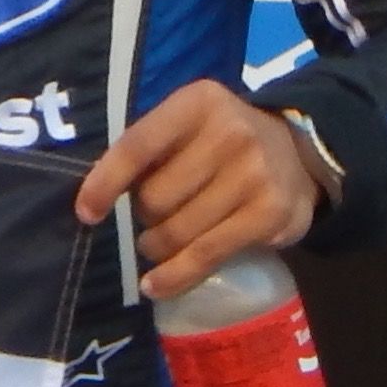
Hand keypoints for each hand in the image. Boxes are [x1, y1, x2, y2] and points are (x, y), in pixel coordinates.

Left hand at [73, 81, 322, 299]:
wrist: (299, 155)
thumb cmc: (222, 142)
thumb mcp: (188, 126)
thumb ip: (149, 149)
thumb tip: (94, 199)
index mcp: (198, 103)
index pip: (138, 145)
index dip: (106, 182)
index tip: (87, 213)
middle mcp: (230, 133)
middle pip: (155, 197)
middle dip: (144, 215)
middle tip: (153, 216)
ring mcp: (254, 175)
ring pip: (177, 232)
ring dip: (156, 246)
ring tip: (158, 244)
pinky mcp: (270, 215)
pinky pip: (205, 255)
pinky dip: (175, 276)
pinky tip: (156, 284)